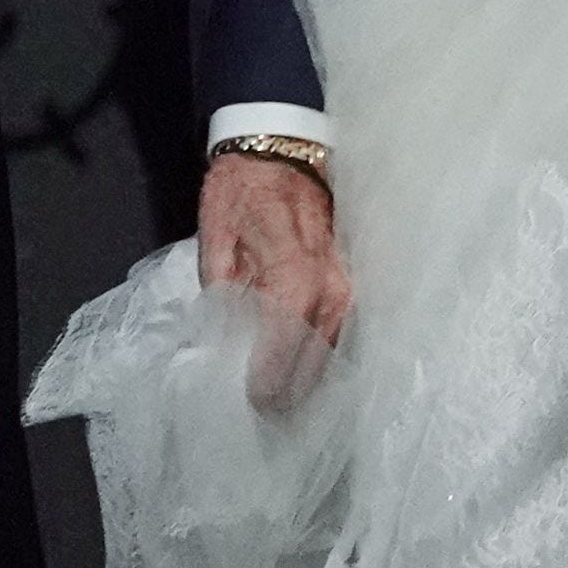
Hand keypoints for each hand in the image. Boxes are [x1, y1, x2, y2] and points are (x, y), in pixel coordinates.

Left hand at [198, 148, 353, 408]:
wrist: (280, 150)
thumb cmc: (242, 190)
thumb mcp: (215, 242)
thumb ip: (220, 298)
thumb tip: (219, 344)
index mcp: (293, 281)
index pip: (280, 359)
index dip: (263, 389)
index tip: (247, 405)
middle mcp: (331, 291)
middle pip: (314, 366)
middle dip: (288, 395)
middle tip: (264, 417)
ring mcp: (348, 288)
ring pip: (331, 354)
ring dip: (307, 379)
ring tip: (280, 400)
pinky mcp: (352, 283)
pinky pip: (339, 333)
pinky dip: (319, 354)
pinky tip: (300, 366)